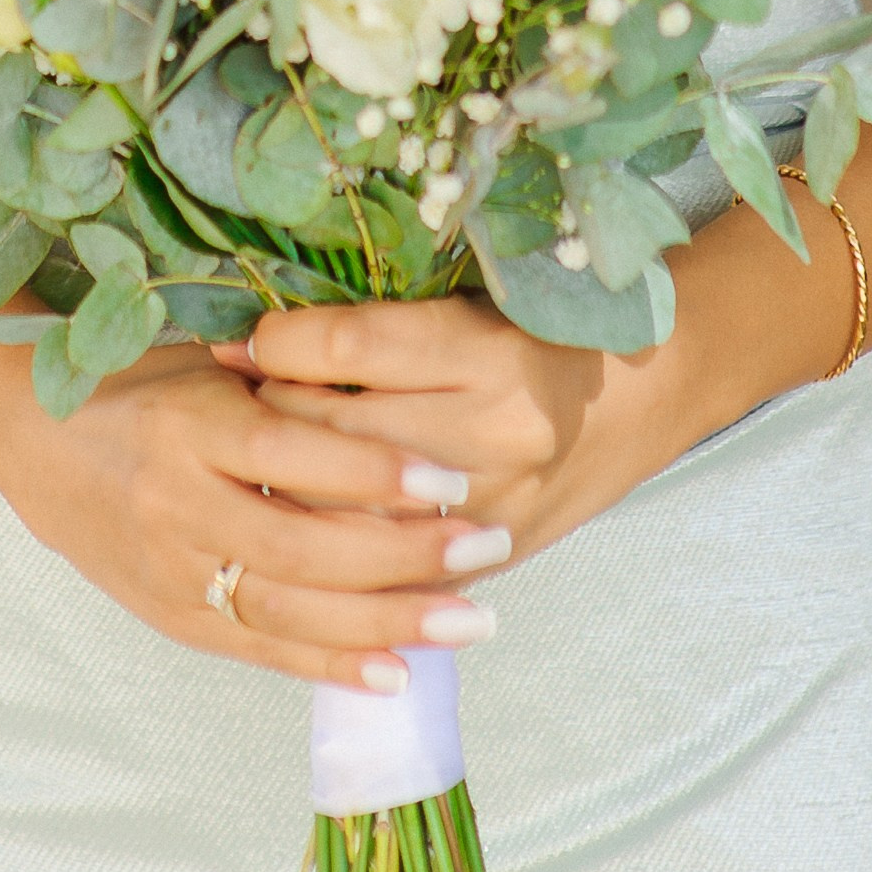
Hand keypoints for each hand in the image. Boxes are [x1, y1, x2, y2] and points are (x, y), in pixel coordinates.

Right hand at [0, 322, 507, 693]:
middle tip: (488, 545)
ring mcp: (172, 569)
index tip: (450, 479)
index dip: (376, 473)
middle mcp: (179, 503)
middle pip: (307, 546)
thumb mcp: (199, 358)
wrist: (22, 430)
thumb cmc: (130, 378)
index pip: (296, 458)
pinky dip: (328, 666)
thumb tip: (391, 385)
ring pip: (291, 610)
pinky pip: (259, 649)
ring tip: (469, 619)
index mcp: (189, 423)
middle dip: (405, 556)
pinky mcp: (169, 614)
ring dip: (387, 621)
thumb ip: (280, 382)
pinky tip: (394, 672)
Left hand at [233, 294, 632, 565]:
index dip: (281, 342)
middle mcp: (494, 433)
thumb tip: (266, 336)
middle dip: (273, 415)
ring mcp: (492, 508)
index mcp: (490, 351)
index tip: (242, 339)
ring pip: (352, 509)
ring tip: (257, 460)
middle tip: (238, 401)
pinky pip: (385, 566)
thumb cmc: (541, 335)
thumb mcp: (471, 305)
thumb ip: (382, 327)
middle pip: (340, 431)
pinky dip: (333, 544)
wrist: (634, 402)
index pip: (352, 347)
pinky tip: (298, 521)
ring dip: (292, 484)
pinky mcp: (486, 562)